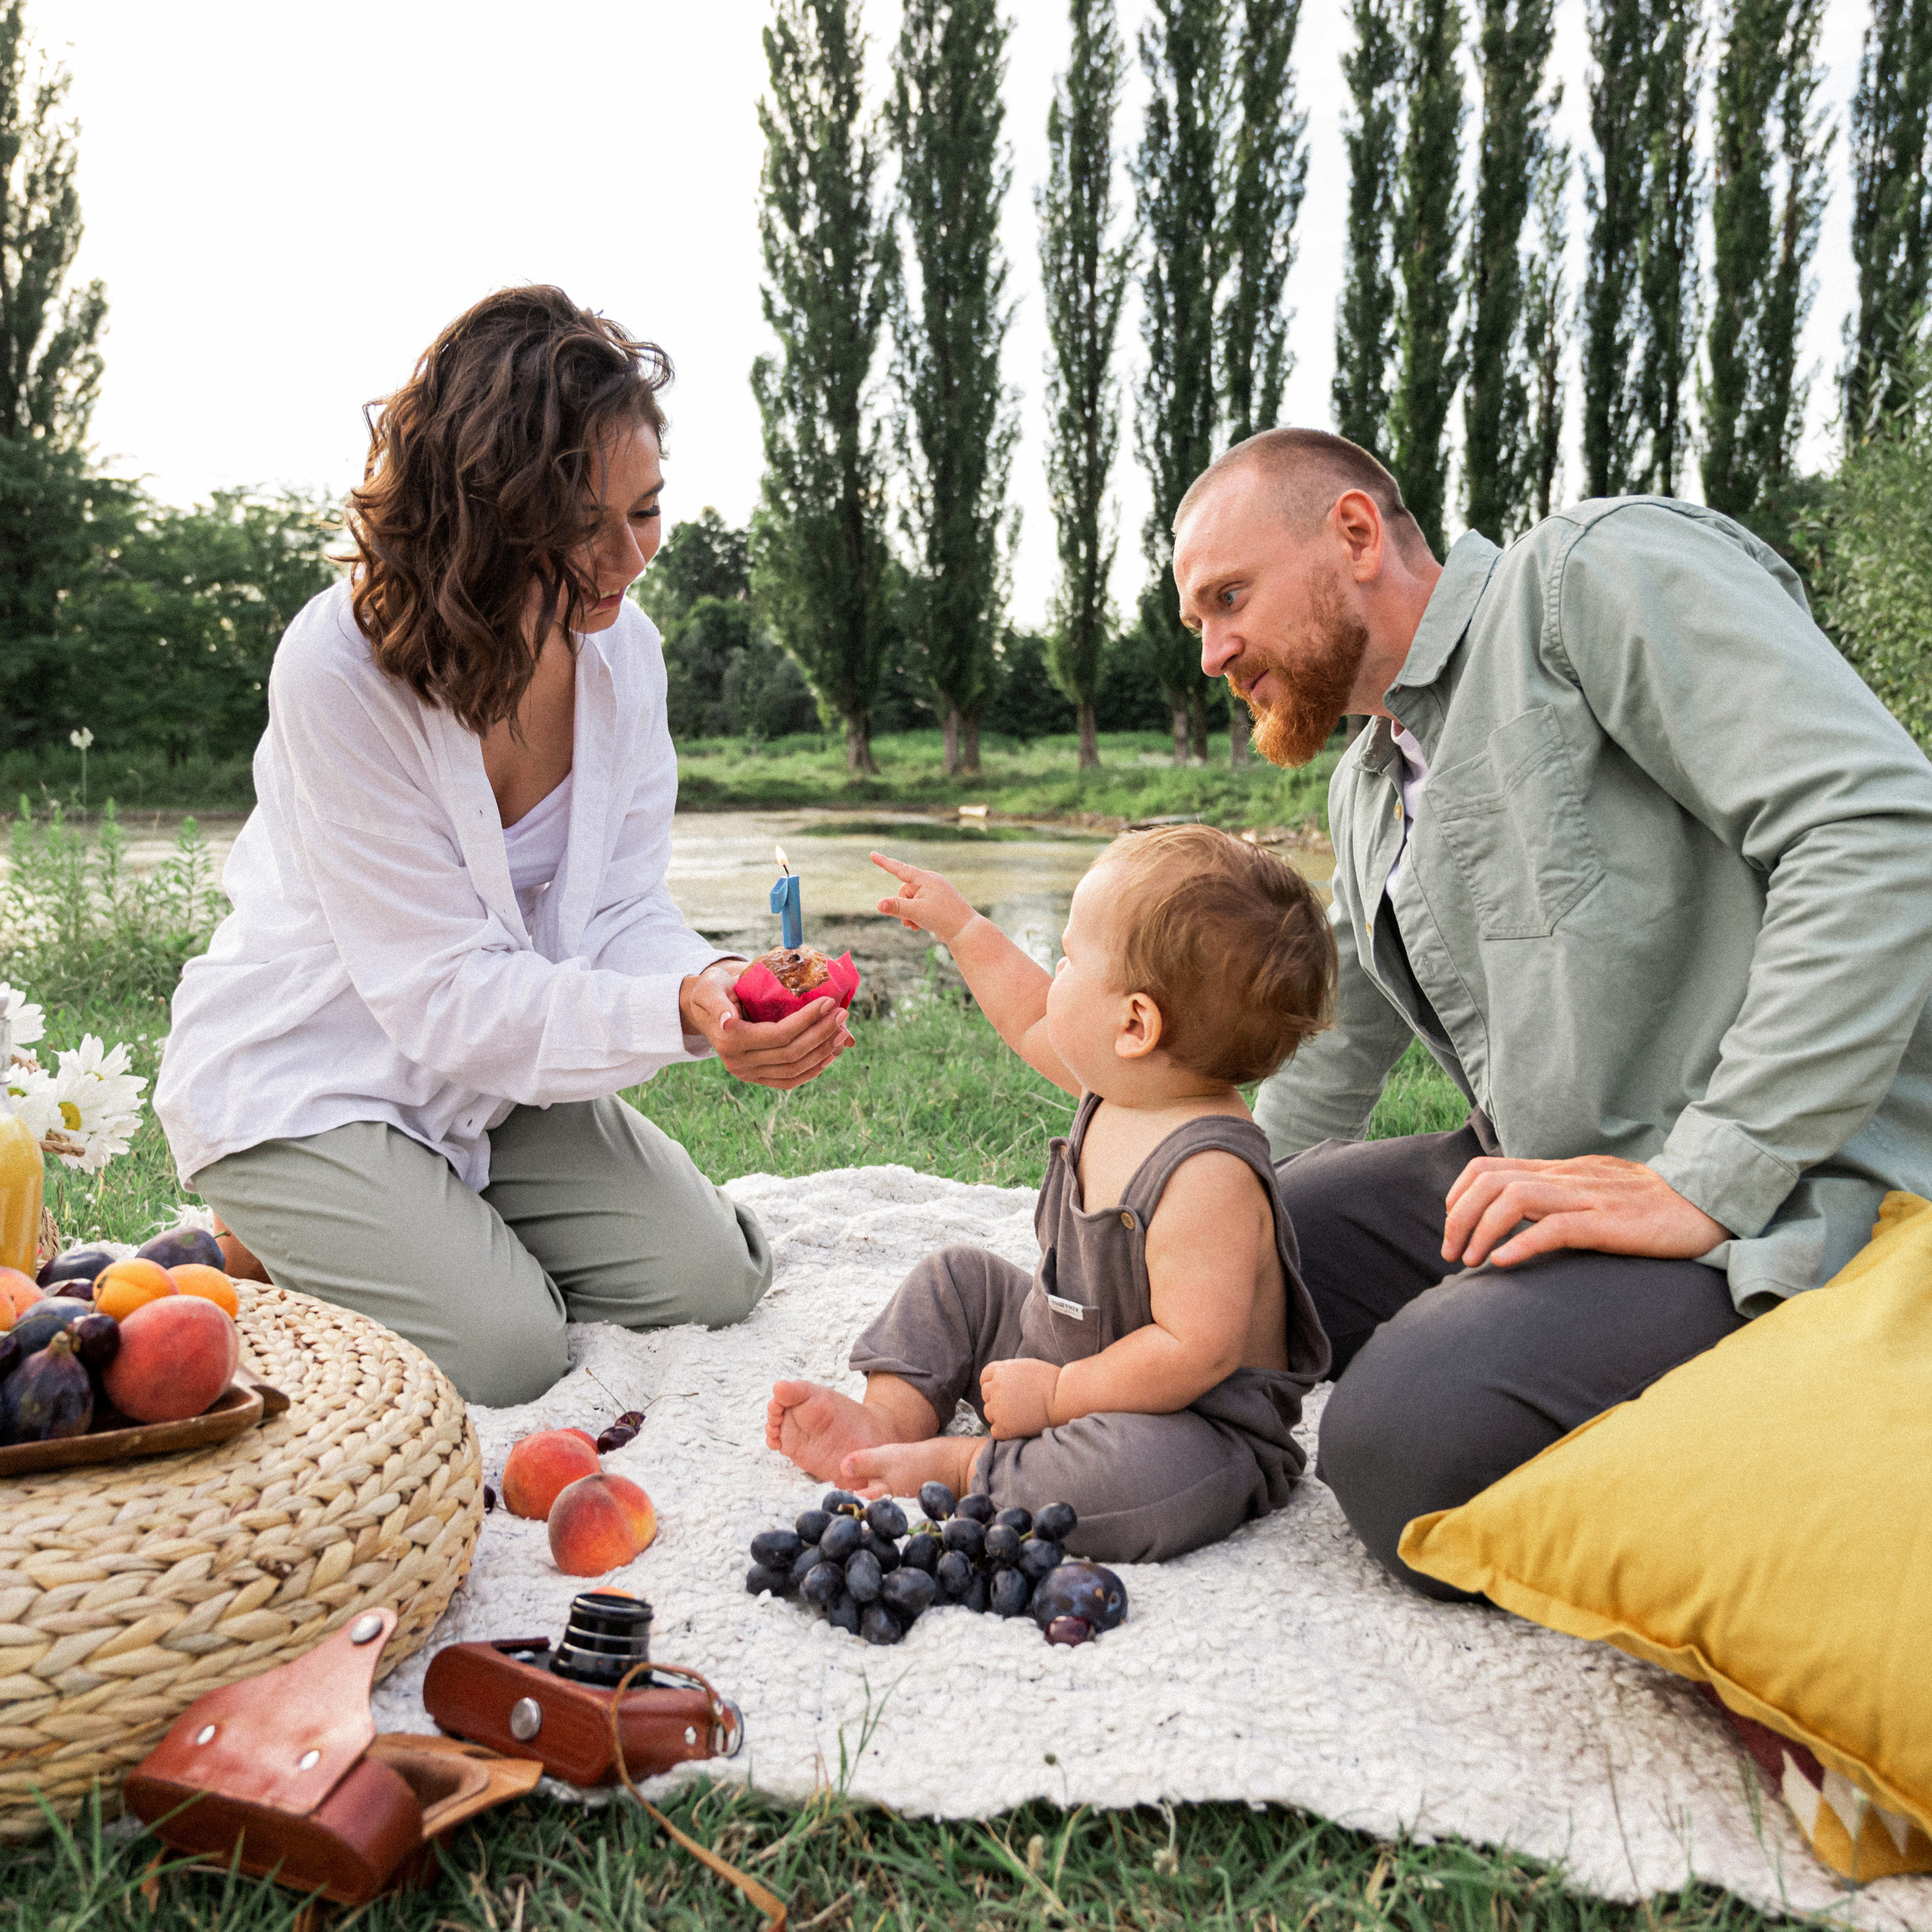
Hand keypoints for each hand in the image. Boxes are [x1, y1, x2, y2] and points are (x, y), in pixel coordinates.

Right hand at [678, 962, 851, 1090]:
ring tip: (842, 1031)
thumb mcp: (710, 989)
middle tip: (842, 1014)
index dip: (807, 1020)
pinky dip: (813, 1069)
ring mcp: (748, 1075)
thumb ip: (717, 1003)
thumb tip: (727, 1021)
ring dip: (823, 1051)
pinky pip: (790, 1081)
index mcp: (730, 1041)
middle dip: (821, 1034)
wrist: (704, 1010)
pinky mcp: (757, 1079)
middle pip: (791, 1054)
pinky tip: (831, 1053)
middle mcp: (739, 1064)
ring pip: (795, 1070)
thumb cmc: (713, 990)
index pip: (779, 1035)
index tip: (829, 1002)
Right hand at [871, 852, 978, 944]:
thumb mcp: (916, 912)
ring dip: (908, 913)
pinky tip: (919, 926)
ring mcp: (935, 891)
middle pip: (905, 891)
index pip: (900, 869)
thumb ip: (896, 907)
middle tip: (908, 922)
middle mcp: (931, 881)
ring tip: (914, 926)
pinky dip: (916, 915)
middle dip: (902, 906)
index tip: (872, 854)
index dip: (884, 862)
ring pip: (911, 900)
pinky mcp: (938, 901)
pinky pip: (920, 904)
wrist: (966, 930)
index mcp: (926, 879)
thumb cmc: (943, 918)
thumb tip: (879, 904)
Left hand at [979, 1357, 1060, 1438]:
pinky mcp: (1004, 1427)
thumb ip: (1008, 1371)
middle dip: (997, 1399)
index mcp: (1001, 1370)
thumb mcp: (1026, 1366)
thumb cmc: (1051, 1382)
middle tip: (1016, 1404)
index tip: (1004, 1391)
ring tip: (1020, 1415)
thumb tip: (997, 1378)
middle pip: (986, 1395)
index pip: (985, 1377)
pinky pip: (995, 1431)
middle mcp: (996, 1387)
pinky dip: (1005, 1431)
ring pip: (989, 1413)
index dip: (993, 1384)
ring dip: (1000, 1415)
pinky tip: (1019, 1427)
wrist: (1064, 1398)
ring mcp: (998, 1407)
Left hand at [1441, 1154, 1728, 1269]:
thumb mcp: (1593, 1189)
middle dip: (1459, 1217)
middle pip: (1490, 1181)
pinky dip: (1522, 1243)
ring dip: (1481, 1230)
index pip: (1488, 1167)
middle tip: (1451, 1253)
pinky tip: (1504, 1262)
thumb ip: (1557, 1194)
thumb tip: (1516, 1213)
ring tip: (1471, 1260)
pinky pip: (1556, 1227)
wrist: (1707, 1202)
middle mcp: (1566, 1177)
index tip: (1452, 1224)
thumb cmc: (1650, 1204)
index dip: (1459, 1194)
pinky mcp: (1610, 1222)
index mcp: (1559, 1170)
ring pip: (1514, 1197)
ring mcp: (1587, 1197)